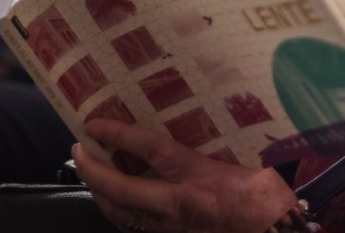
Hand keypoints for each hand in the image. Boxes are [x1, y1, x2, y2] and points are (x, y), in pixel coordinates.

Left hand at [74, 119, 297, 232]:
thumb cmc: (266, 197)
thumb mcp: (239, 163)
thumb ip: (209, 150)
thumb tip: (187, 130)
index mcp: (197, 177)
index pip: (149, 150)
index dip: (119, 134)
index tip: (95, 123)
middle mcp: (178, 204)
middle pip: (120, 189)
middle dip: (92, 170)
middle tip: (79, 149)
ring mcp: (172, 228)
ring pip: (120, 215)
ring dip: (100, 194)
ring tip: (90, 174)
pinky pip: (135, 228)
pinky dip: (119, 213)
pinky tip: (116, 203)